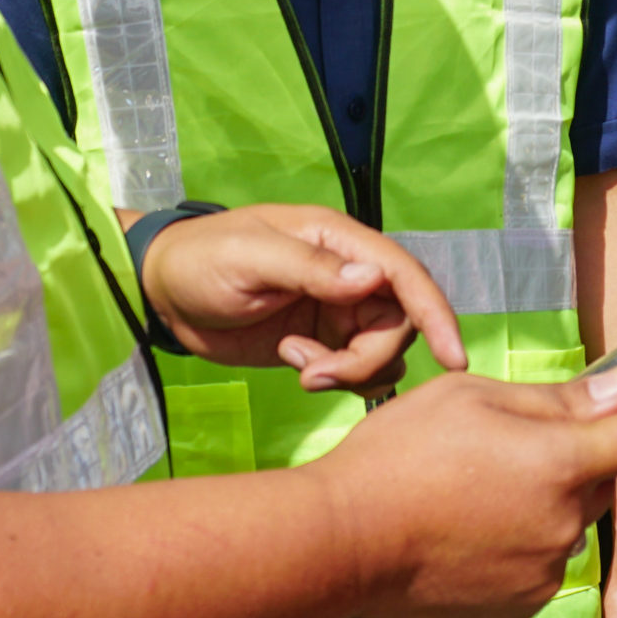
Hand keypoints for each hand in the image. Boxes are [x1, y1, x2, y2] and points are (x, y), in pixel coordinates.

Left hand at [141, 204, 466, 390]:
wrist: (162, 291)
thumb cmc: (201, 258)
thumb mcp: (251, 258)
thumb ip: (311, 269)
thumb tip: (370, 280)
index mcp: (337, 241)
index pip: (404, 275)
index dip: (435, 313)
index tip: (453, 358)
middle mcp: (346, 274)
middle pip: (398, 323)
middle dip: (367, 357)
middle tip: (316, 373)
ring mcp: (334, 308)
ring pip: (380, 349)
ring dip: (351, 370)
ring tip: (300, 366)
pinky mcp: (319, 338)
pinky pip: (355, 366)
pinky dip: (337, 376)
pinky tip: (296, 364)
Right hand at [319, 367, 616, 617]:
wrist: (344, 542)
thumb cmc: (398, 456)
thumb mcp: (468, 396)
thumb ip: (554, 399)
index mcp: (558, 461)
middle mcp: (563, 522)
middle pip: (601, 483)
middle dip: (576, 461)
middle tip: (514, 446)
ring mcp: (544, 571)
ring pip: (566, 524)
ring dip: (543, 504)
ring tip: (475, 491)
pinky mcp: (520, 606)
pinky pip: (539, 563)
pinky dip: (519, 544)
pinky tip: (469, 529)